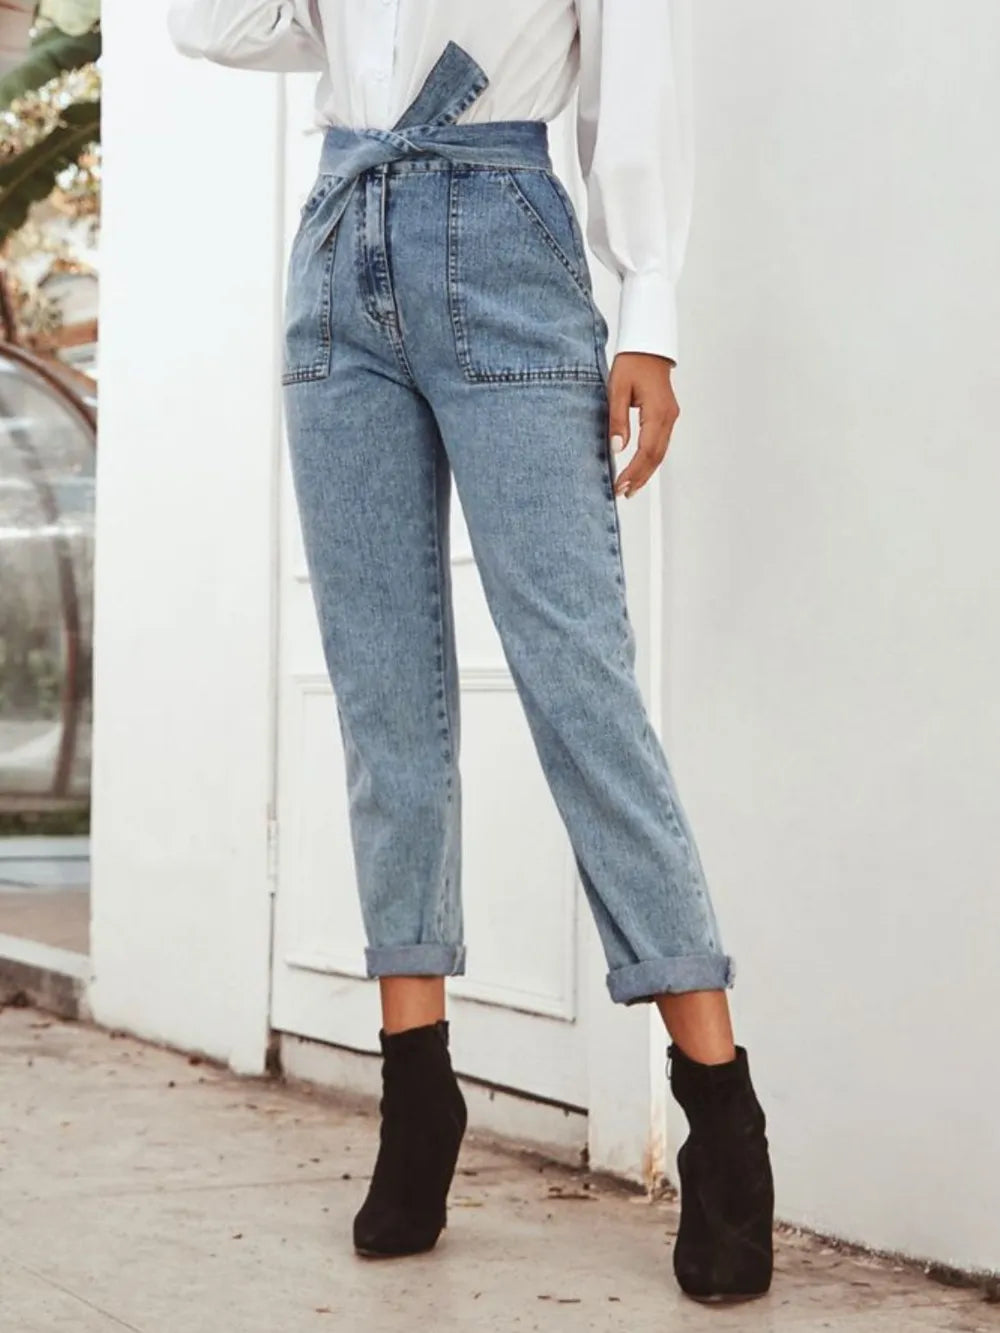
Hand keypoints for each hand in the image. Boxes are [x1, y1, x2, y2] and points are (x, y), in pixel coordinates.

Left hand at [607, 352, 679, 497]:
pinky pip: (660, 444)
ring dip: (646, 473)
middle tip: (623, 493)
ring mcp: (670, 417)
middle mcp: (668, 417)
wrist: (648, 346)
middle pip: (656, 457)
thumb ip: (617, 419)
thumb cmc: (632, 362)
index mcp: (657, 412)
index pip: (646, 450)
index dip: (634, 472)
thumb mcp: (616, 388)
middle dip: (640, 478)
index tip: (620, 485)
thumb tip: (617, 448)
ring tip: (630, 488)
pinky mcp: (667, 417)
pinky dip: (650, 460)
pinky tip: (639, 470)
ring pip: (660, 453)